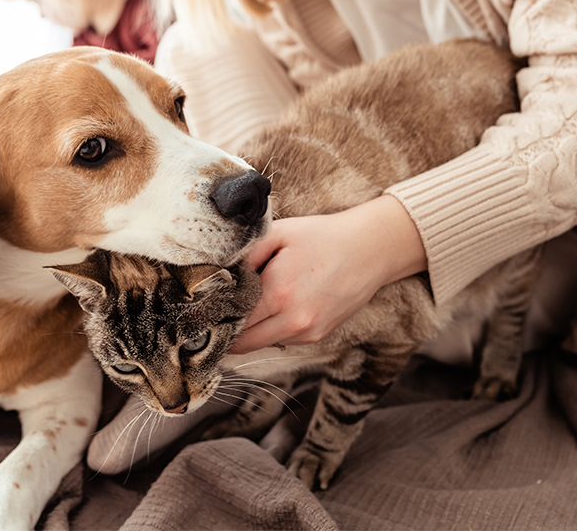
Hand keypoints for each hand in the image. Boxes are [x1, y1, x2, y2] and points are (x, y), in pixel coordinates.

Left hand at [231, 195, 426, 353]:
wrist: (371, 249)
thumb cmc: (322, 237)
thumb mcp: (279, 233)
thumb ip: (244, 255)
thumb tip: (217, 274)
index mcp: (279, 294)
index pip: (232, 322)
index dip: (216, 317)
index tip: (206, 309)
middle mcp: (293, 321)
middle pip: (243, 342)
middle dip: (229, 329)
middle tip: (218, 312)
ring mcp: (308, 332)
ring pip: (262, 343)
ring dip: (251, 330)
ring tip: (251, 303)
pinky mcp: (318, 336)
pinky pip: (282, 339)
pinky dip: (272, 327)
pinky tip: (277, 304)